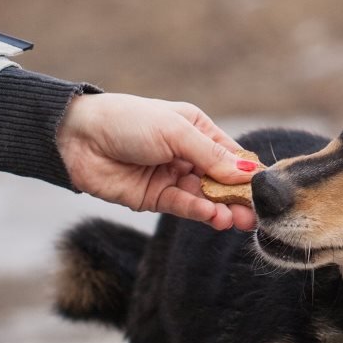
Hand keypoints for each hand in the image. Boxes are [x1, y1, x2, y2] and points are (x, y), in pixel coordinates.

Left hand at [55, 93, 258, 230]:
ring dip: (222, 210)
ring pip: (205, 198)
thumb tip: (248, 173)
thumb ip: (211, 155)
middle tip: (255, 215)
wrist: (78, 138)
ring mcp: (172, 177)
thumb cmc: (127, 121)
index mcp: (196, 130)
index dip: (247, 174)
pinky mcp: (156, 198)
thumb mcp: (175, 131)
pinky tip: (213, 217)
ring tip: (237, 221)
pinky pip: (184, 207)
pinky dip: (199, 213)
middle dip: (238, 198)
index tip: (264, 191)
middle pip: (221, 181)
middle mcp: (187, 154)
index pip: (231, 156)